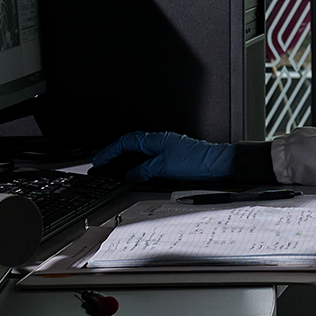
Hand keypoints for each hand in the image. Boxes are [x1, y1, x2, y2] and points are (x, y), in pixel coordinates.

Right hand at [87, 131, 233, 180]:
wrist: (216, 163)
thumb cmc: (195, 161)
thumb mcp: (163, 168)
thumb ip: (144, 170)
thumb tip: (130, 175)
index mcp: (155, 139)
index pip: (126, 142)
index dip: (110, 151)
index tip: (100, 160)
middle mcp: (160, 141)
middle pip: (131, 144)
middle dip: (115, 153)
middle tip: (103, 163)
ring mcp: (166, 147)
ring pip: (140, 150)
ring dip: (126, 158)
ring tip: (115, 168)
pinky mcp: (172, 155)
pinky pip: (149, 157)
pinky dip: (138, 163)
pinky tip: (138, 172)